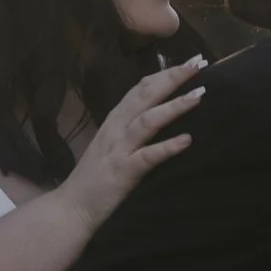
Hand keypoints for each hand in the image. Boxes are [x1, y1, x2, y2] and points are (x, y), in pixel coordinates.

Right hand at [64, 57, 203, 230]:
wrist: (71, 209)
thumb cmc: (95, 179)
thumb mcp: (112, 146)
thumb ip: (131, 128)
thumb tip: (158, 113)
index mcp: (114, 121)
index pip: (140, 89)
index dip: (165, 73)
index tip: (190, 61)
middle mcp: (115, 130)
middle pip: (145, 96)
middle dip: (173, 78)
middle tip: (198, 64)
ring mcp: (118, 150)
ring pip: (147, 121)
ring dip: (174, 106)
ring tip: (199, 95)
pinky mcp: (122, 173)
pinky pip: (148, 156)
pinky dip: (167, 147)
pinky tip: (187, 140)